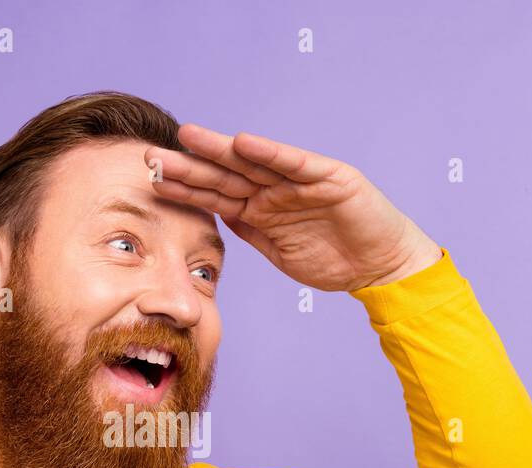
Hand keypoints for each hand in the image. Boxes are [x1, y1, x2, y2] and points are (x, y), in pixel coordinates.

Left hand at [144, 124, 441, 292]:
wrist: (381, 267)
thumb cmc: (334, 262)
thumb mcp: (280, 253)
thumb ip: (250, 232)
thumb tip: (215, 217)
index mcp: (260, 209)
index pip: (215, 195)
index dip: (184, 187)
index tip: (150, 179)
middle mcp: (275, 190)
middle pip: (225, 174)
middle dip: (189, 164)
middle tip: (151, 154)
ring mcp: (299, 181)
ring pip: (252, 163)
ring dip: (219, 150)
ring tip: (188, 136)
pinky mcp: (327, 177)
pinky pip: (293, 163)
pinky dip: (270, 153)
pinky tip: (243, 142)